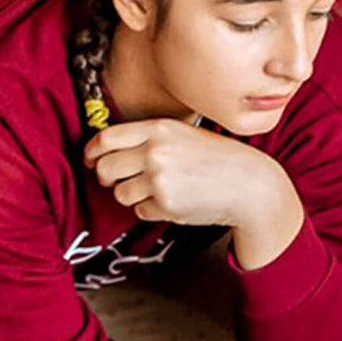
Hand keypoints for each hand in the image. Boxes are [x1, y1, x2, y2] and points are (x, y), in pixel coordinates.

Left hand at [85, 119, 296, 231]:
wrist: (249, 184)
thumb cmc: (218, 161)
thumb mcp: (184, 135)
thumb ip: (149, 139)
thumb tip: (108, 152)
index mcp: (158, 129)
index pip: (105, 139)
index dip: (92, 153)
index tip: (92, 161)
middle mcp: (155, 152)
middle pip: (106, 168)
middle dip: (108, 179)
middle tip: (118, 182)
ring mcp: (159, 179)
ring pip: (121, 193)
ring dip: (134, 196)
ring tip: (159, 192)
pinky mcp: (166, 204)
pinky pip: (141, 211)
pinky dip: (152, 210)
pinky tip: (174, 203)